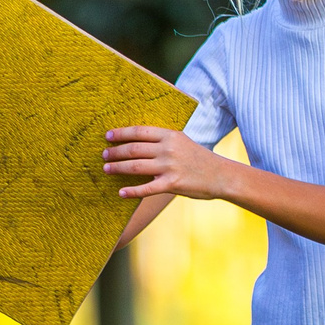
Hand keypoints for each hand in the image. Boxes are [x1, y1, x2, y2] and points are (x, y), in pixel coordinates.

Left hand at [103, 127, 233, 199]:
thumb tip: (138, 142)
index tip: (108, 136)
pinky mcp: (172, 184)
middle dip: (115, 152)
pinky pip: (146, 188)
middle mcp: (168, 149)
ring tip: (106, 169)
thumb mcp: (183, 142)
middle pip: (133, 149)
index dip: (121, 133)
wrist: (221, 175)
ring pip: (135, 166)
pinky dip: (131, 191)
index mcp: (170, 135)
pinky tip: (121, 192)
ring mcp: (170, 167)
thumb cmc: (199, 159)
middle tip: (104, 154)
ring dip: (117, 168)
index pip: (139, 131)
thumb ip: (163, 141)